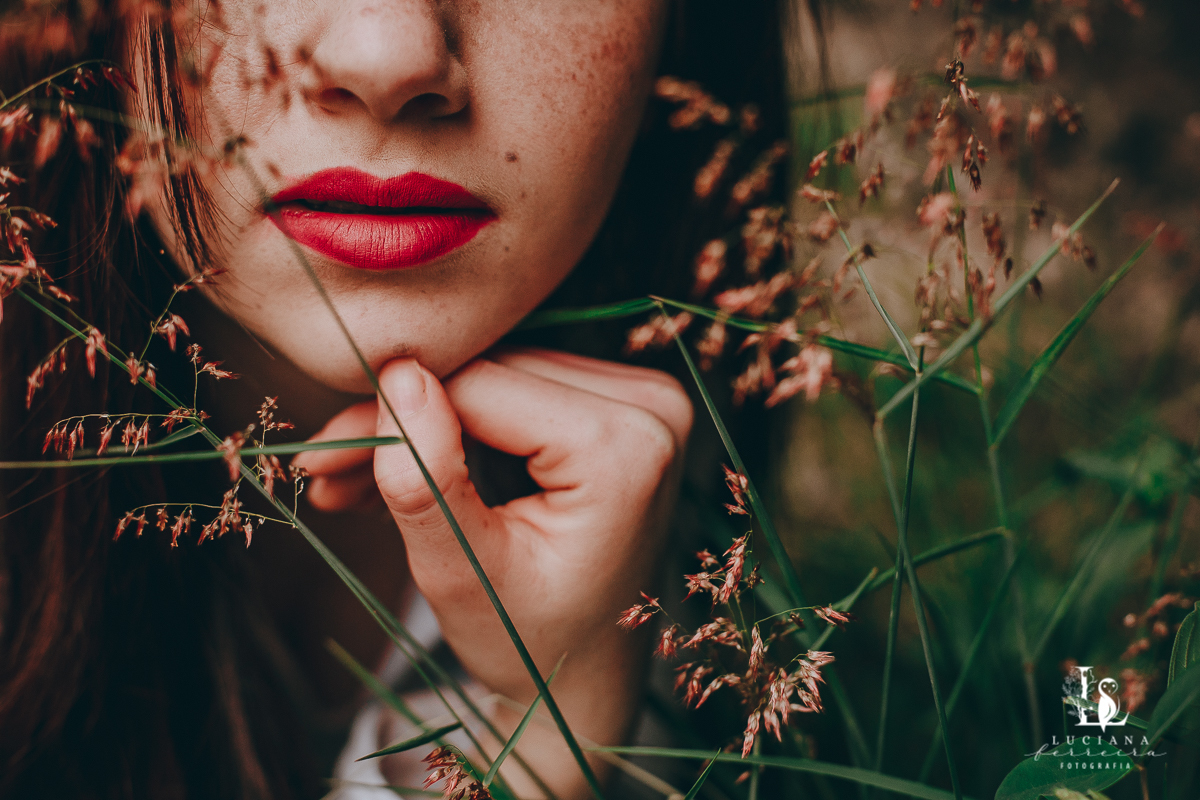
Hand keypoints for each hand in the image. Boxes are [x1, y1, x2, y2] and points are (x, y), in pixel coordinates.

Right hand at [297, 347, 691, 795]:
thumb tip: (398, 375)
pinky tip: (402, 465)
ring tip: (350, 476)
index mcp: (626, 449)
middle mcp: (653, 408)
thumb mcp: (461, 576)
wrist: (583, 678)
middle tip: (325, 462)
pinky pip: (525, 390)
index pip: (484, 386)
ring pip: (500, 377)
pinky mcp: (624, 407)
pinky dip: (463, 425)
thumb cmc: (527, 643)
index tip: (324, 451)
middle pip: (494, 375)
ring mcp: (646, 402)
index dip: (394, 414)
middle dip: (403, 419)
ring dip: (425, 422)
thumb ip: (426, 480)